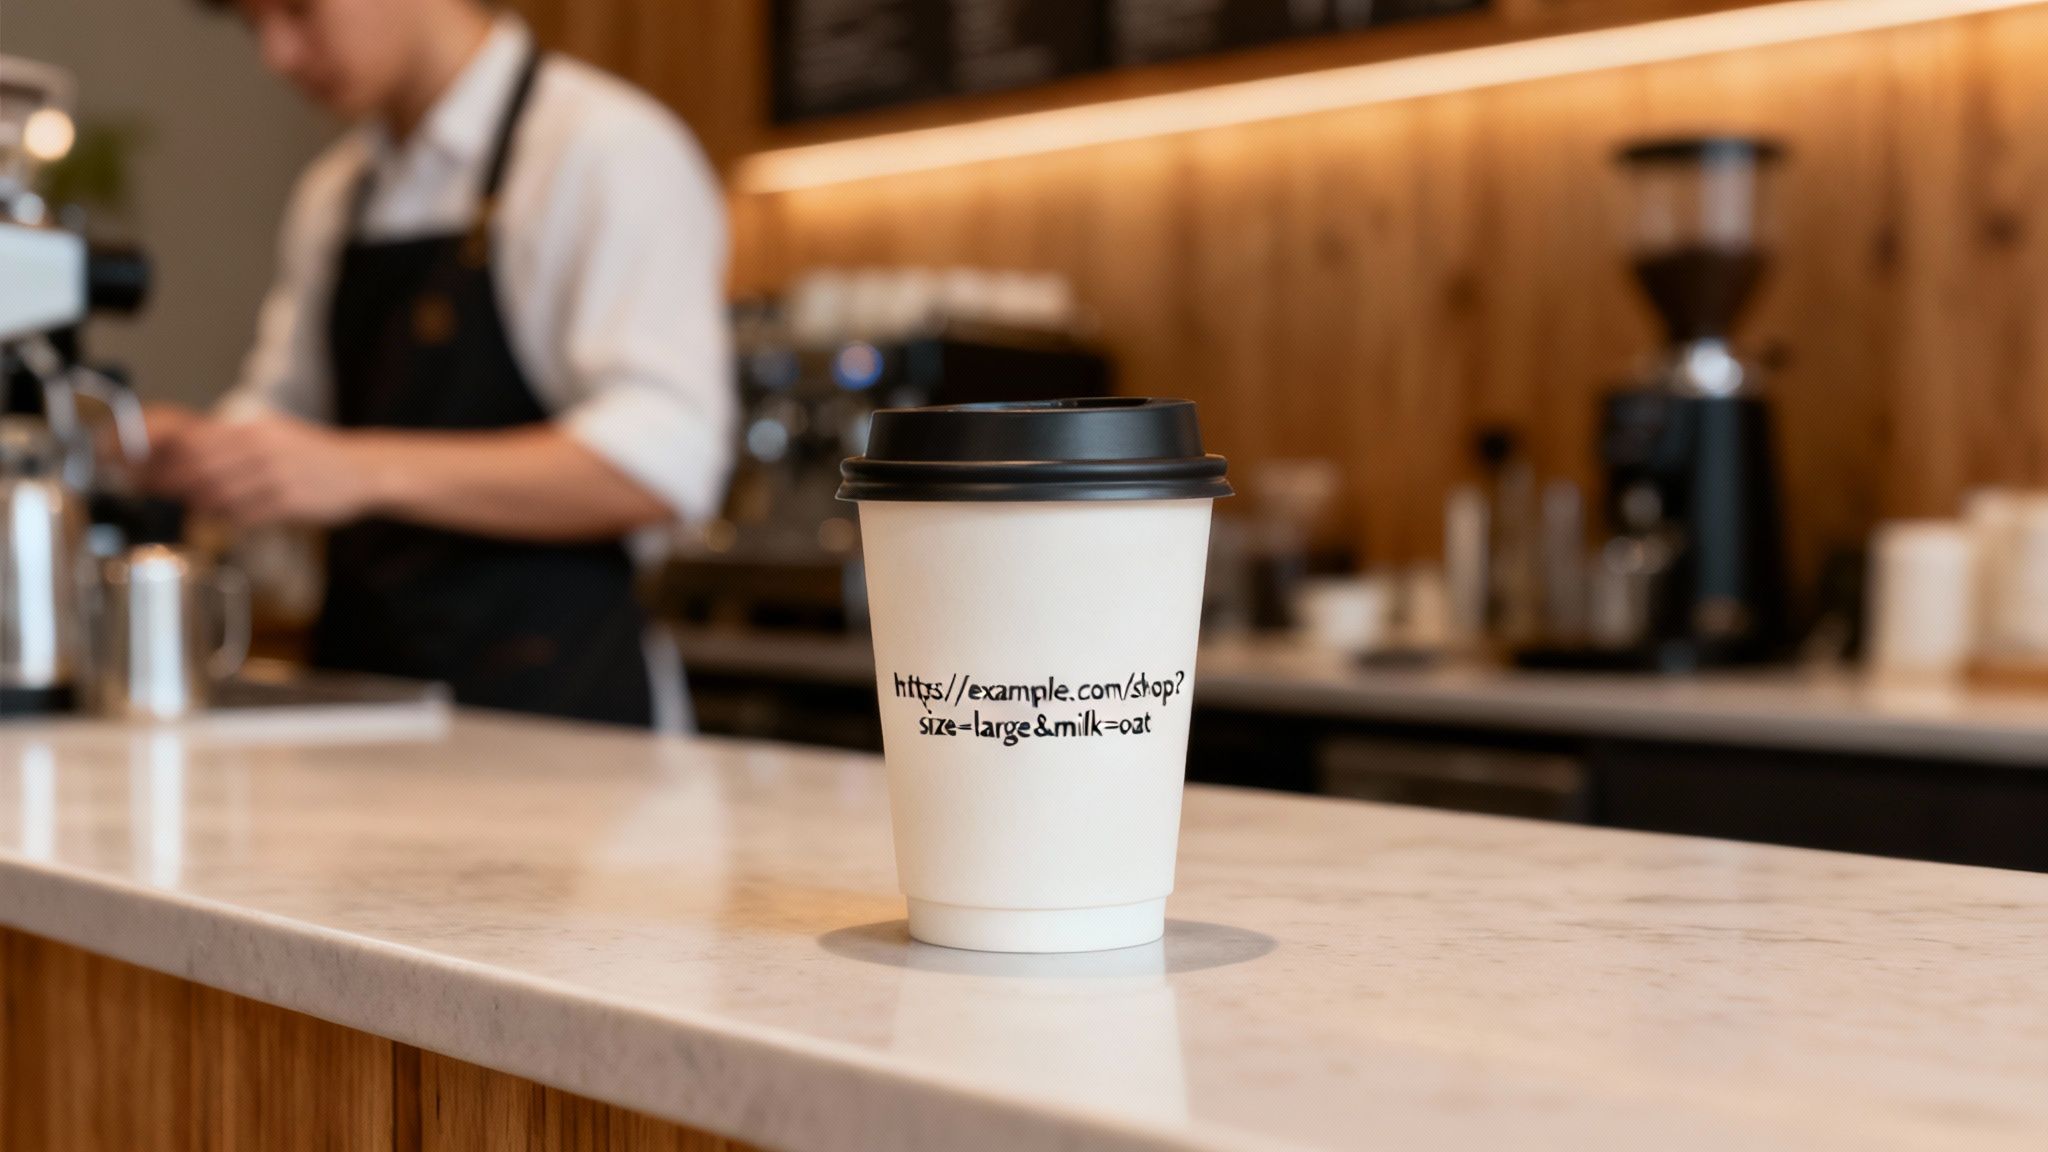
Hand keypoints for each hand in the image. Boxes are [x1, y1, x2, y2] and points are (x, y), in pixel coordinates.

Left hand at [150, 415, 384, 528]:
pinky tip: (225, 519)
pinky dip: (227, 519)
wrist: (364, 470)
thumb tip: (191, 455)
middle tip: (150, 489)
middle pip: (198, 466)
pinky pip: (244, 515)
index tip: (140, 463)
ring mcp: (275, 476)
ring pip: (217, 493)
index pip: (193, 437)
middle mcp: (261, 449)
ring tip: (191, 506)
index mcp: (255, 430)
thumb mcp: (276, 435)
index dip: (161, 452)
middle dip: (168, 481)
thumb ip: (236, 444)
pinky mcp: (289, 502)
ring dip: (198, 503)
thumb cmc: (316, 457)